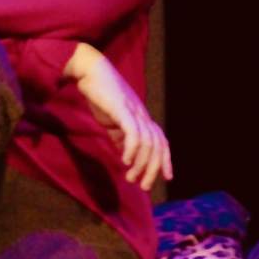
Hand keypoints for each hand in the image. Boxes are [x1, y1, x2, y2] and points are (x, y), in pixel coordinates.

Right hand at [64, 43, 172, 189]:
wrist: (91, 72)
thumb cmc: (101, 95)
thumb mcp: (113, 120)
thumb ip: (120, 136)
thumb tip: (125, 155)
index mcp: (142, 118)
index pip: (161, 141)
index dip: (166, 160)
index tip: (167, 178)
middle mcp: (142, 115)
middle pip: (157, 146)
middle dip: (152, 169)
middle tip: (143, 186)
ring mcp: (134, 111)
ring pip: (147, 142)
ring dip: (140, 164)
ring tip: (130, 177)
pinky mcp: (122, 108)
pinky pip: (133, 132)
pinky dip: (132, 149)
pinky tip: (125, 161)